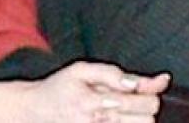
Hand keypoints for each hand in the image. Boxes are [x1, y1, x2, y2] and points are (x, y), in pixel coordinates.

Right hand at [0, 61, 169, 122]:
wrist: (37, 109)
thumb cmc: (59, 87)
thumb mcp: (80, 70)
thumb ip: (111, 73)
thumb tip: (138, 81)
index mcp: (96, 100)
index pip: (142, 100)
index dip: (151, 91)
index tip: (152, 84)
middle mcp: (100, 121)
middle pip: (148, 117)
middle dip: (146, 104)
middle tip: (131, 96)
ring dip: (139, 117)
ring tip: (122, 108)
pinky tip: (121, 117)